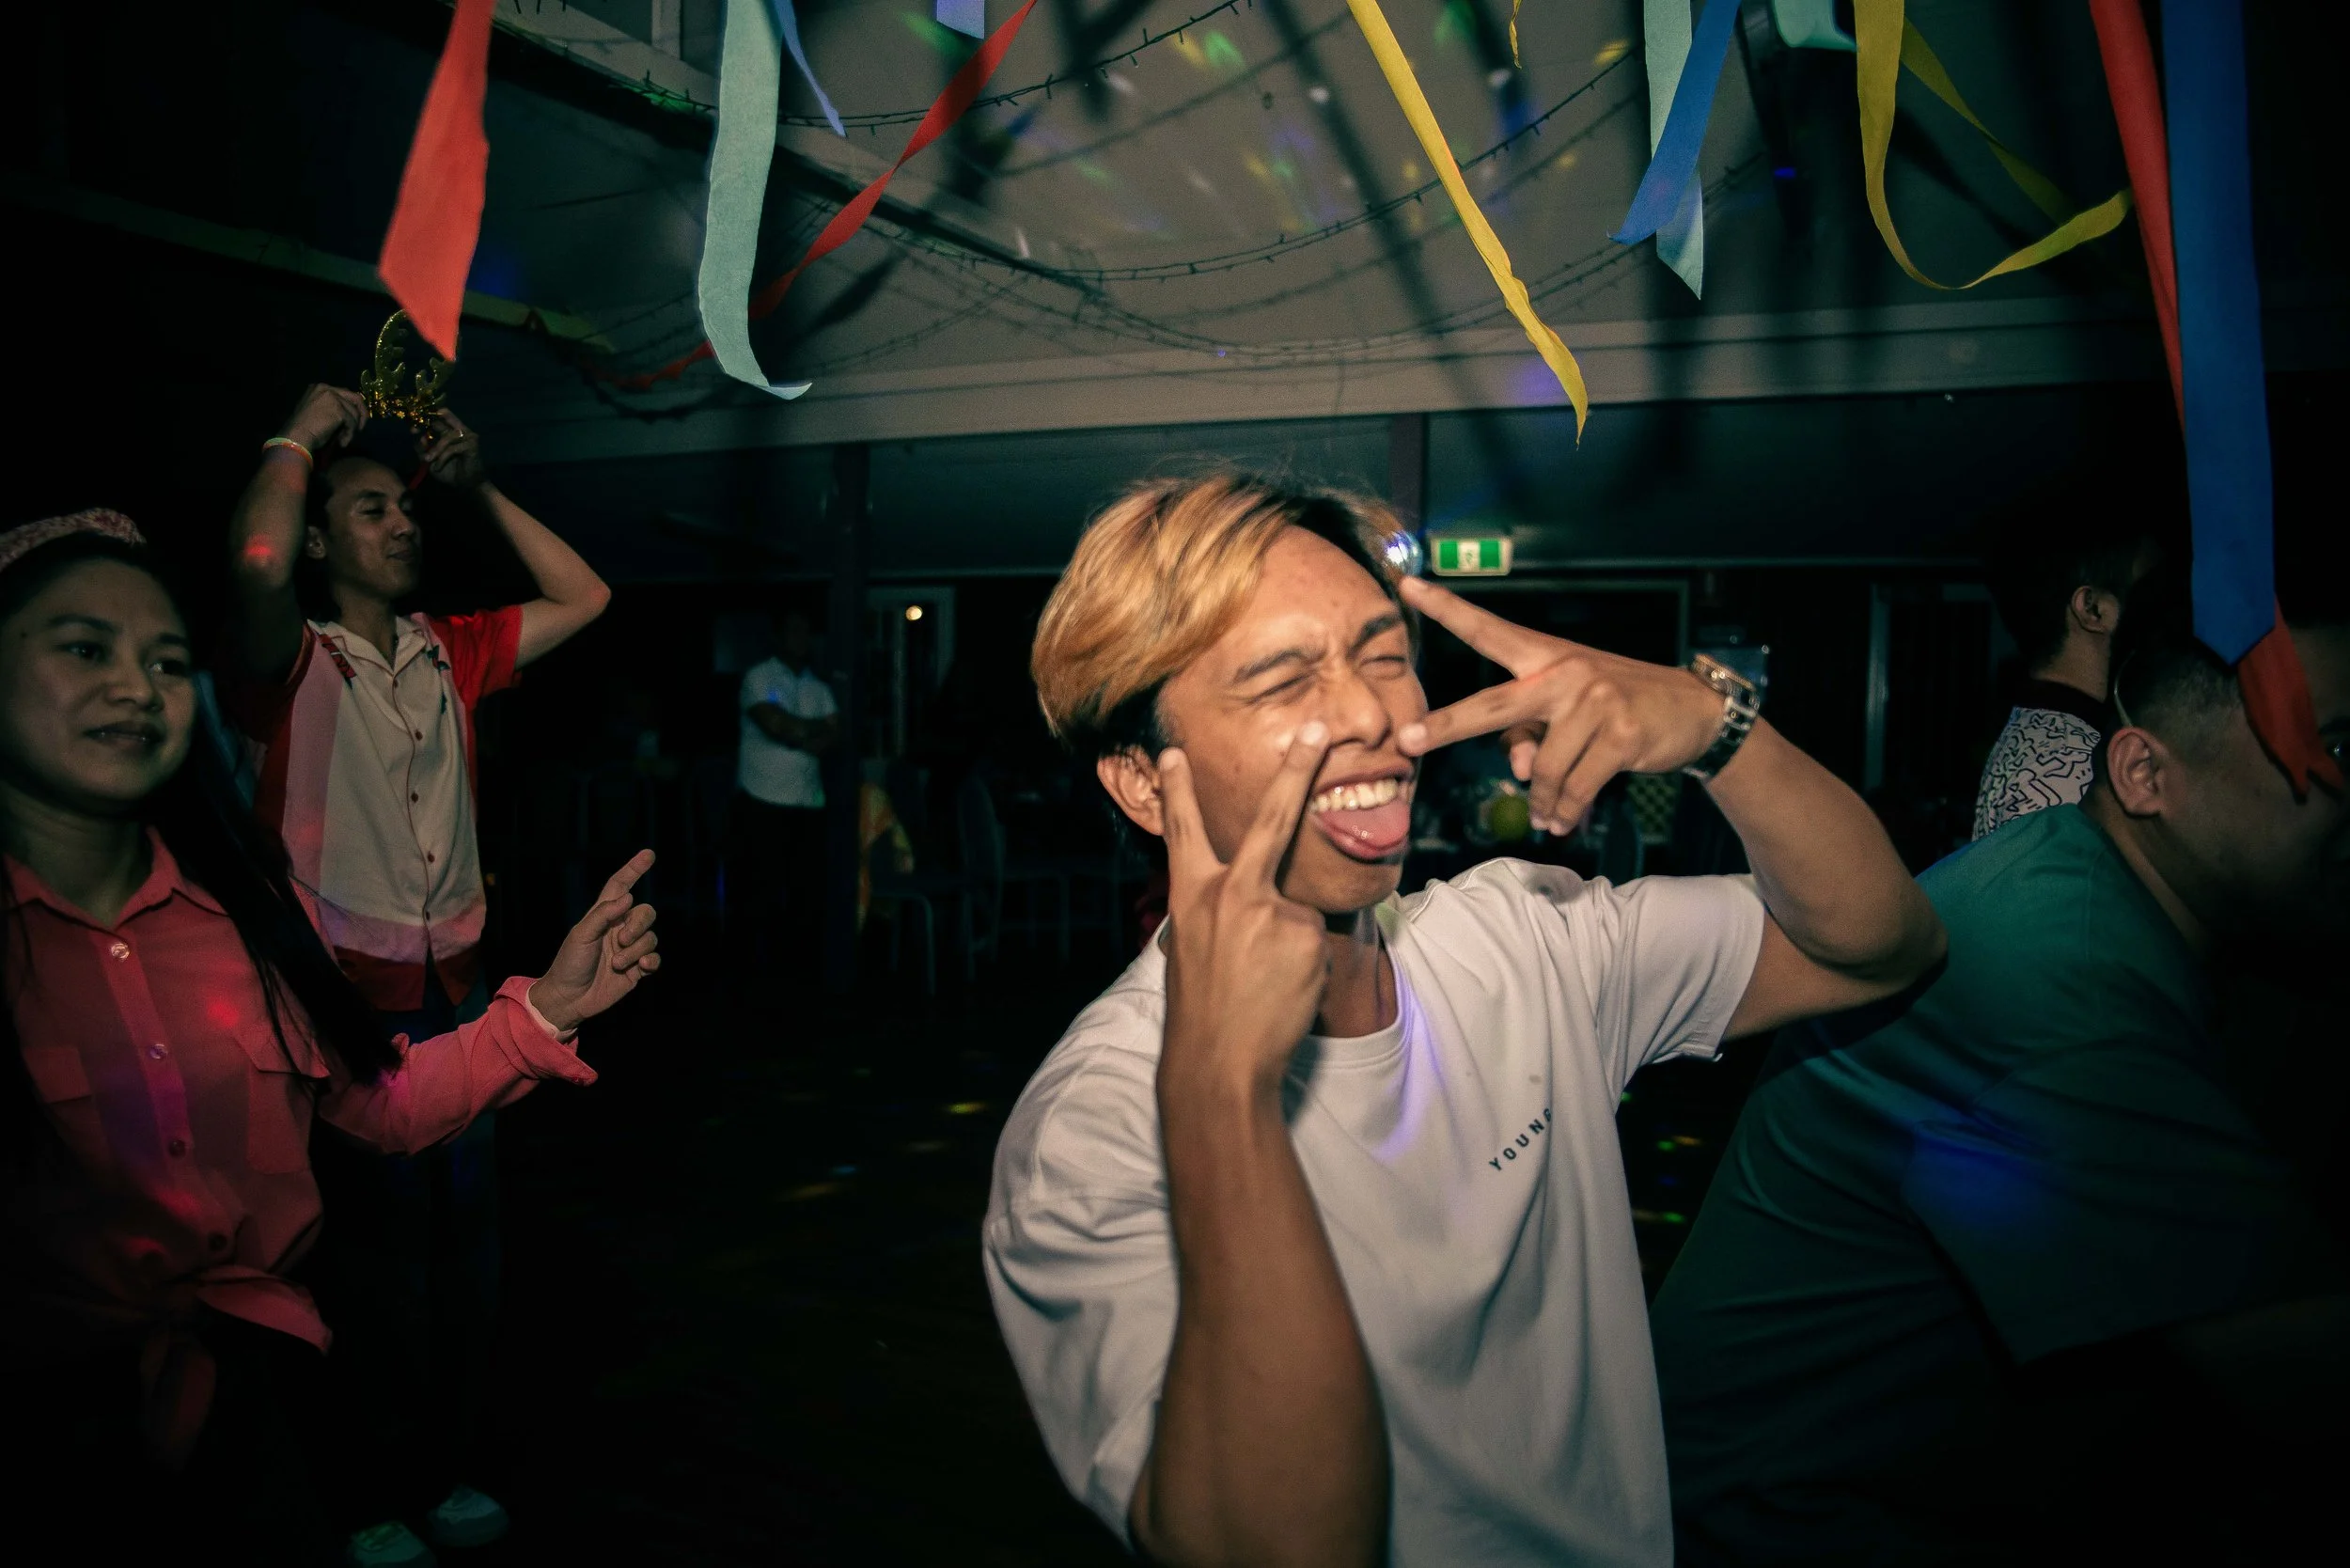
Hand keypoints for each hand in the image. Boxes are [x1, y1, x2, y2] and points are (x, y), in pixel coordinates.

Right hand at [278, 384, 366, 452]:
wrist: (297, 436)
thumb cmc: (303, 428)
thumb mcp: (316, 411)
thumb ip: (330, 407)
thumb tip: (350, 413)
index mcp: (319, 387)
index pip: (344, 393)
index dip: (351, 406)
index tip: (354, 420)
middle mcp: (326, 388)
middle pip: (354, 397)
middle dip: (361, 413)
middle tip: (361, 427)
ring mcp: (333, 397)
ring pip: (354, 413)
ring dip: (351, 429)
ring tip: (343, 440)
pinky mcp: (338, 409)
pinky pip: (352, 423)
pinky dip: (349, 434)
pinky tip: (342, 442)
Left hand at [418, 409, 487, 489]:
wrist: (466, 485)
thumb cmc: (450, 471)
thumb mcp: (430, 460)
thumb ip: (424, 449)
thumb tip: (420, 438)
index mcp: (449, 430)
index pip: (438, 417)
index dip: (424, 419)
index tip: (412, 429)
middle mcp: (459, 429)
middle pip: (443, 418)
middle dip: (427, 425)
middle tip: (415, 432)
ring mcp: (467, 435)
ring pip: (446, 437)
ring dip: (435, 449)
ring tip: (428, 460)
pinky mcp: (471, 444)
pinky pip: (452, 448)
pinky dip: (443, 458)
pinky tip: (439, 466)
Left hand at [528, 850, 660, 1033]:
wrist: (569, 998)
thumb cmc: (569, 963)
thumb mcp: (581, 935)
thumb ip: (603, 914)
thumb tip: (628, 897)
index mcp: (604, 916)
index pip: (621, 886)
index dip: (634, 869)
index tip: (649, 854)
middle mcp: (620, 928)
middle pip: (645, 912)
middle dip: (639, 924)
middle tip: (621, 940)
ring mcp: (630, 949)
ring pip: (651, 937)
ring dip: (636, 949)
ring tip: (616, 963)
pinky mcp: (637, 969)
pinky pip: (655, 958)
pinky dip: (650, 961)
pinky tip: (640, 968)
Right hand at [1158, 724, 1333, 1094]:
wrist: (1218, 1060)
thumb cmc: (1203, 1011)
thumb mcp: (1191, 947)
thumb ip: (1220, 910)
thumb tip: (1261, 898)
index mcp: (1191, 895)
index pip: (1183, 831)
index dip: (1178, 790)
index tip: (1172, 752)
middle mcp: (1230, 892)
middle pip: (1271, 819)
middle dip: (1296, 769)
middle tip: (1320, 732)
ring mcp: (1271, 910)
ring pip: (1297, 911)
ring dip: (1288, 945)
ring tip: (1263, 985)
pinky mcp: (1305, 933)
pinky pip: (1314, 939)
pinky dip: (1304, 963)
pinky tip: (1283, 990)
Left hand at [1396, 575, 1723, 833]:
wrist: (1691, 710)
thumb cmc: (1617, 707)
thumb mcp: (1570, 711)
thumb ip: (1531, 735)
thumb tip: (1521, 771)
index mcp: (1545, 656)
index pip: (1488, 629)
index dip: (1447, 609)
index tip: (1407, 585)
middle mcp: (1565, 672)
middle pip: (1494, 705)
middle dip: (1447, 725)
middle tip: (1407, 741)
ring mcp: (1594, 701)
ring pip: (1543, 768)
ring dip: (1542, 800)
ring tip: (1545, 817)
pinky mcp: (1621, 734)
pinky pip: (1576, 786)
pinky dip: (1565, 810)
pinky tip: (1561, 823)